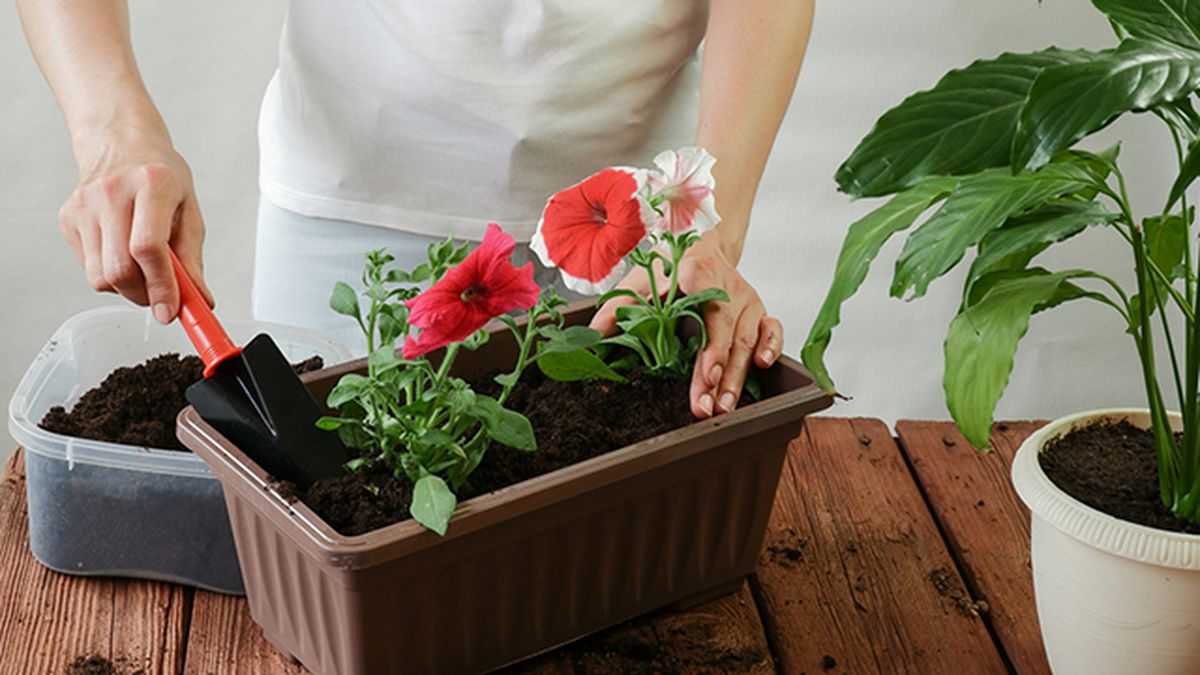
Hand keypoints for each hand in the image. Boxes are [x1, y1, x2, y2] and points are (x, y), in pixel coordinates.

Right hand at [58, 125, 211, 321]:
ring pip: (100, 277)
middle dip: (145, 295)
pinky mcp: (68, 219)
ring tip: (145, 273)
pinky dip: (110, 275)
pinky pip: (89, 268)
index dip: (161, 286)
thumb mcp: (190, 211)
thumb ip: (193, 259)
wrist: (121, 143)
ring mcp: (84, 206)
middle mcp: (112, 193)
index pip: (148, 248)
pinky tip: (123, 255)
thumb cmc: (160, 175)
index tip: (171, 310)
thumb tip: (199, 300)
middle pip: (120, 269)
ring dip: (127, 289)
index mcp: (151, 185)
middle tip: (162, 296)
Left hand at [590, 230, 782, 418]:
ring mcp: (747, 300)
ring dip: (739, 377)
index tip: (706, 377)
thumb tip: (591, 336)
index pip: (708, 318)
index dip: (710, 350)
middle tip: (709, 408)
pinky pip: (773, 329)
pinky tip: (764, 367)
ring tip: (725, 407)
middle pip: (730, 337)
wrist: (699, 242)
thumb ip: (616, 309)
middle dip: (722, 377)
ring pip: (749, 341)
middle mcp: (728, 288)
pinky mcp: (758, 310)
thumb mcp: (639, 282)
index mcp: (698, 276)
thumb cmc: (668, 267)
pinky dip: (772, 346)